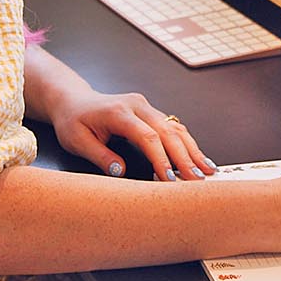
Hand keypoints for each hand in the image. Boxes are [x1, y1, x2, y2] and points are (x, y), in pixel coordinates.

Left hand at [49, 89, 217, 181]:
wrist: (74, 101)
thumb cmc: (73, 121)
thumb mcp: (76, 141)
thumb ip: (99, 155)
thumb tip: (119, 171)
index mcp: (119, 112)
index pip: (147, 137)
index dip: (161, 159)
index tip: (171, 179)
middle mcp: (137, 105)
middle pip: (168, 131)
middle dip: (185, 157)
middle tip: (198, 179)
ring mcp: (146, 106)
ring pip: (176, 128)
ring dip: (192, 150)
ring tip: (208, 170)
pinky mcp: (151, 111)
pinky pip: (173, 127)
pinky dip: (187, 143)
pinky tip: (199, 157)